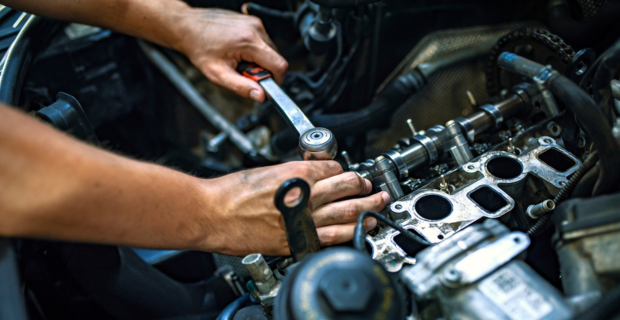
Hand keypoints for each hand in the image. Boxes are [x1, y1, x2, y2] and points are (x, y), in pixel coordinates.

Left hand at [173, 8, 287, 102]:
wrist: (188, 27)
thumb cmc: (199, 47)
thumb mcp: (218, 74)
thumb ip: (241, 87)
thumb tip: (260, 96)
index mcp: (249, 41)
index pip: (279, 65)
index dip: (276, 80)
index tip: (265, 86)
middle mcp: (255, 29)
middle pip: (276, 58)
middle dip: (264, 71)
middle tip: (244, 73)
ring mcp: (254, 23)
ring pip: (270, 50)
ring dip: (259, 61)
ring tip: (239, 61)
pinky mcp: (252, 22)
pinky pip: (263, 42)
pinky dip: (255, 51)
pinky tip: (239, 52)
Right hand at [200, 161, 389, 255]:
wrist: (213, 214)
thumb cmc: (232, 192)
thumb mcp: (268, 170)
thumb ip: (294, 172)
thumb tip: (312, 173)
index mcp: (298, 173)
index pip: (335, 168)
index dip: (343, 169)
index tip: (347, 173)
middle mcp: (306, 195)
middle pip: (348, 187)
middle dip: (364, 186)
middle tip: (371, 186)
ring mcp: (304, 220)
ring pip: (348, 212)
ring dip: (368, 208)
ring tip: (377, 205)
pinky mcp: (297, 240)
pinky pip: (332, 237)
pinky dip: (351, 232)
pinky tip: (361, 229)